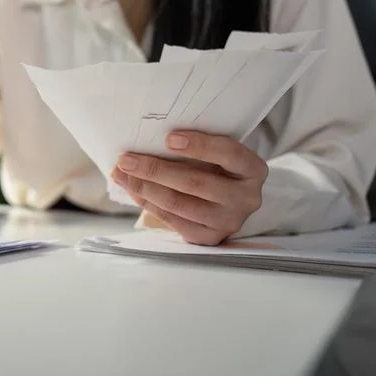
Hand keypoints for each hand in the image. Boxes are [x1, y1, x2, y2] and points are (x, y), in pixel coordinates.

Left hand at [110, 131, 266, 245]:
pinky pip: (171, 220)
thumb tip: (150, 138)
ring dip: (144, 188)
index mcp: (253, 170)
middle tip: (127, 159)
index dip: (200, 146)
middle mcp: (246, 198)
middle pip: (195, 182)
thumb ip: (197, 146)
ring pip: (178, 203)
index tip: (169, 138)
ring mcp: (228, 221)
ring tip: (122, 173)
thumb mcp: (218, 153)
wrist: (229, 200)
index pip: (229, 154)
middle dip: (155, 169)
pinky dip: (147, 203)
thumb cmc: (219, 168)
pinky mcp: (208, 237)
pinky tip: (133, 190)